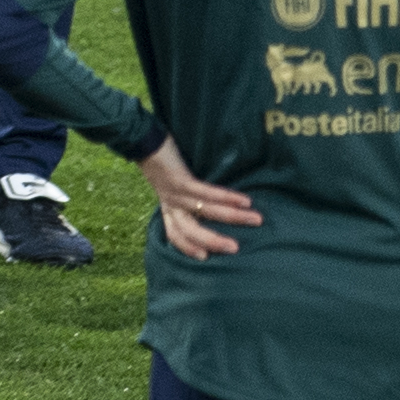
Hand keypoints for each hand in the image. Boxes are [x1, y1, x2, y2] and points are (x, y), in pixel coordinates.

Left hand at [135, 135, 262, 261]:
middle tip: (235, 249)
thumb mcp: (170, 184)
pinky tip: (245, 201)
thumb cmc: (162, 162)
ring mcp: (176, 193)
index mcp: (168, 207)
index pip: (174, 235)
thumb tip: (209, 204)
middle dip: (213, 241)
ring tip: (255, 219)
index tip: (204, 258)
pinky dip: (228, 197)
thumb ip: (185, 196)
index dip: (187, 248)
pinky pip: (207, 193)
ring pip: (206, 211)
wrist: (144, 141)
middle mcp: (171, 204)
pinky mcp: (182, 180)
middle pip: (190, 231)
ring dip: (232, 217)